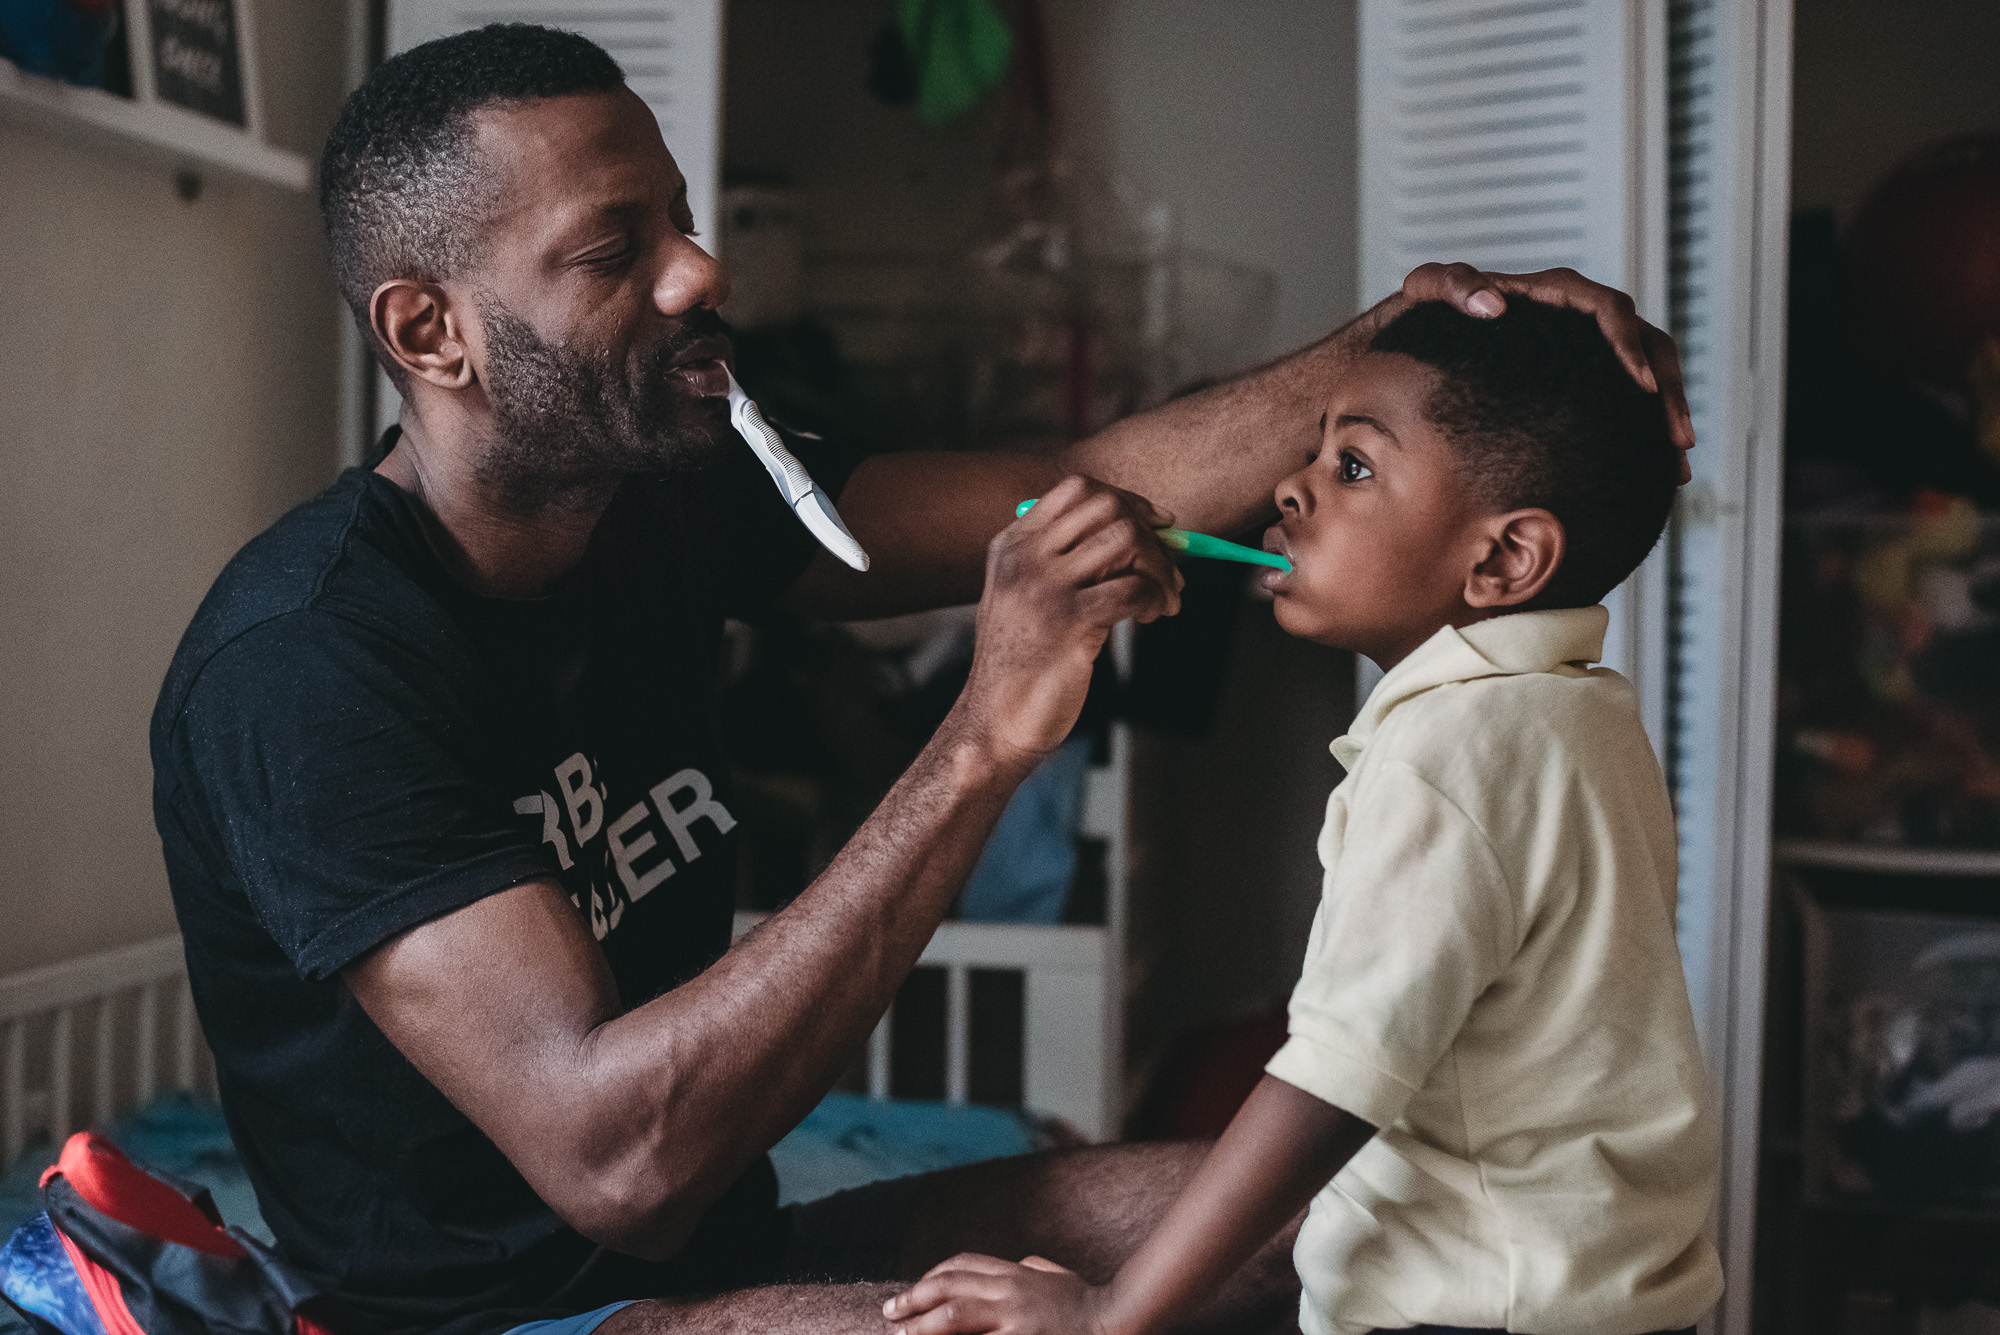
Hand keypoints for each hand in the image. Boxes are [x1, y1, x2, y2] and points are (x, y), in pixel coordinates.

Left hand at [884, 1253, 1111, 1334]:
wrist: (1117, 1321)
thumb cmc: (1087, 1302)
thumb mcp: (1056, 1275)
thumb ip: (1033, 1268)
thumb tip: (1019, 1265)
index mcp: (1015, 1273)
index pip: (961, 1266)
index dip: (931, 1277)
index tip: (912, 1291)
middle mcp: (1009, 1291)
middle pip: (948, 1288)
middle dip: (914, 1299)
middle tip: (890, 1313)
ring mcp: (1014, 1319)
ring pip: (954, 1318)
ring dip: (922, 1327)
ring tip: (901, 1334)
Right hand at [950, 475, 1181, 764]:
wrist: (996, 721)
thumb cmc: (1021, 663)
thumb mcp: (1024, 598)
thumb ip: (1063, 561)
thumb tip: (1140, 534)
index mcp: (1012, 546)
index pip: (1077, 489)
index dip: (1126, 501)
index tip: (1153, 525)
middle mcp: (1025, 560)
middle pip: (1108, 507)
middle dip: (1150, 534)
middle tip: (1166, 569)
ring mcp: (1045, 589)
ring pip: (1127, 540)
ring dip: (1159, 568)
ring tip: (1161, 600)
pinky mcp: (1070, 623)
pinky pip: (1134, 588)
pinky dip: (1157, 599)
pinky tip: (1153, 616)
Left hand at [1397, 261, 1695, 480]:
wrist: (1414, 344)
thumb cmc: (1420, 313)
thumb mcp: (1427, 290)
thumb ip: (1452, 285)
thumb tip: (1495, 305)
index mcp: (1552, 294)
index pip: (1608, 308)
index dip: (1630, 343)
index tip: (1640, 385)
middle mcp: (1578, 318)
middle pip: (1647, 344)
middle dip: (1669, 390)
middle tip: (1677, 438)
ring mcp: (1585, 349)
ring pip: (1649, 375)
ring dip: (1669, 415)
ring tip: (1677, 463)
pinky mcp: (1584, 380)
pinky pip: (1628, 401)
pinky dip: (1645, 430)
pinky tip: (1657, 469)